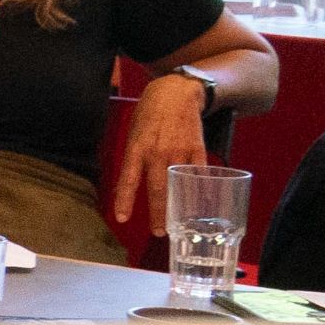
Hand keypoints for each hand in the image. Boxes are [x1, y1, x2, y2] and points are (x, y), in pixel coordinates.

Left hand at [105, 72, 213, 234]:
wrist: (176, 92)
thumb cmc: (149, 113)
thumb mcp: (133, 132)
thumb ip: (134, 156)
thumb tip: (131, 182)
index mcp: (137, 147)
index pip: (128, 178)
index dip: (124, 199)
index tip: (121, 218)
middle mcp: (157, 151)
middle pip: (156, 188)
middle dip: (157, 212)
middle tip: (159, 232)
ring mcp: (179, 150)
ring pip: (178, 184)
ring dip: (178, 206)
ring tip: (178, 223)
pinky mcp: (197, 148)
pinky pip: (199, 174)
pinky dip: (201, 190)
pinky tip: (202, 205)